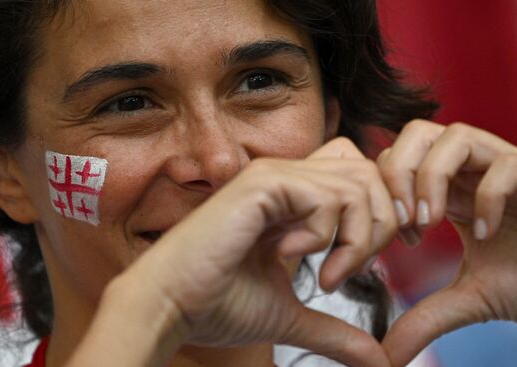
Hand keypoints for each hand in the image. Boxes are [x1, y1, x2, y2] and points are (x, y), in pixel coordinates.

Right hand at [125, 137, 396, 365]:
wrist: (171, 306)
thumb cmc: (218, 305)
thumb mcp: (290, 316)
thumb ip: (334, 330)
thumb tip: (378, 360)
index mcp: (291, 199)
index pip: (357, 176)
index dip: (377, 211)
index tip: (368, 260)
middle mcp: (285, 178)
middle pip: (367, 173)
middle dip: (379, 224)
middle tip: (354, 270)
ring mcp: (273, 176)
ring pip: (356, 183)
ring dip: (356, 237)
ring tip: (329, 276)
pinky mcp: (262, 185)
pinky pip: (326, 197)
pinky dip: (326, 235)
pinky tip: (293, 257)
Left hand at [377, 120, 516, 365]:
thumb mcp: (468, 300)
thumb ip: (423, 318)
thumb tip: (384, 354)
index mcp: (450, 190)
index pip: (396, 161)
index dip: (385, 193)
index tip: (397, 239)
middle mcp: (473, 171)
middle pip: (416, 134)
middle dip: (397, 172)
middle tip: (404, 219)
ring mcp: (507, 168)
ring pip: (453, 135)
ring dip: (431, 178)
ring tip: (431, 223)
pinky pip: (506, 164)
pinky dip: (486, 198)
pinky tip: (483, 234)